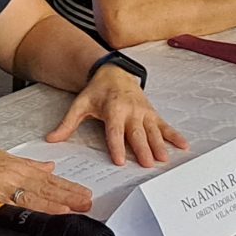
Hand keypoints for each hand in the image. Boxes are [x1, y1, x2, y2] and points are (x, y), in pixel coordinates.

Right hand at [0, 135, 93, 212]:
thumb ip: (26, 164)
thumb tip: (47, 166)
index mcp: (15, 166)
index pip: (47, 177)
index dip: (66, 186)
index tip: (83, 193)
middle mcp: (12, 175)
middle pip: (46, 187)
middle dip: (69, 196)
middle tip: (88, 203)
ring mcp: (1, 187)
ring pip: (35, 196)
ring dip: (57, 203)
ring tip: (77, 209)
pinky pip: (15, 206)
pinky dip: (32, 210)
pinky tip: (45, 214)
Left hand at [47, 69, 187, 168]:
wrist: (114, 72)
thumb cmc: (97, 91)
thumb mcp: (80, 105)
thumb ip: (67, 124)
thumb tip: (51, 139)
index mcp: (113, 109)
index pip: (114, 131)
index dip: (116, 146)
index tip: (119, 161)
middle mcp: (131, 111)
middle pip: (136, 133)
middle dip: (143, 148)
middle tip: (148, 164)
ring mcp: (144, 112)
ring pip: (153, 131)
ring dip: (160, 145)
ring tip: (165, 159)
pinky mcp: (152, 113)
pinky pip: (165, 125)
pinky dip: (174, 135)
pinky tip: (183, 146)